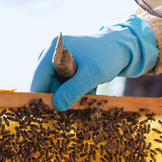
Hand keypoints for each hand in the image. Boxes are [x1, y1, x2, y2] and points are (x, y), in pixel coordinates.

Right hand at [29, 16, 157, 110]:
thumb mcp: (91, 75)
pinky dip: (75, 90)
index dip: (41, 97)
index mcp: (53, 50)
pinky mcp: (65, 65)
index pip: (38, 78)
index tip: (47, 114)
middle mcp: (51, 53)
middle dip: (61, 96)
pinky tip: (89, 89)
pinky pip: (64, 83)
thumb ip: (72, 90)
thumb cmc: (107, 57)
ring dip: (70, 94)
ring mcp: (58, 59)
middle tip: (78, 103)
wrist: (123, 47)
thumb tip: (55, 106)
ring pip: (56, 85)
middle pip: (46, 83)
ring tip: (89, 92)